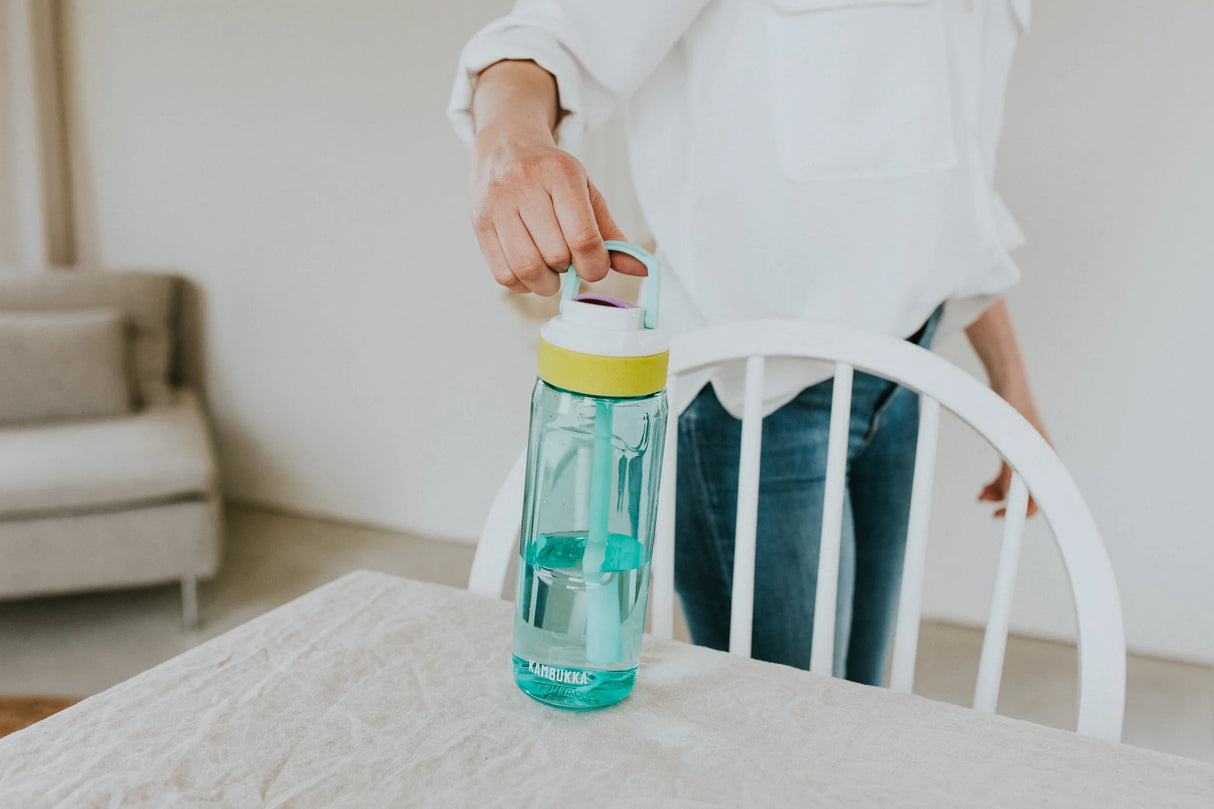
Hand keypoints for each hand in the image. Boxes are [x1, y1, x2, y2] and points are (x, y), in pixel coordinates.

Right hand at [469, 127, 646, 295]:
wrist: (505, 146)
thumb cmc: (551, 175)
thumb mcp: (585, 192)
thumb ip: (611, 232)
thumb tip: (641, 267)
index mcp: (559, 174)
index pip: (583, 237)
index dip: (594, 265)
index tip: (595, 266)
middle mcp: (524, 184)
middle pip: (556, 255)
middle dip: (570, 270)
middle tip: (570, 261)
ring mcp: (497, 204)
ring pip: (527, 268)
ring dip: (546, 283)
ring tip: (551, 269)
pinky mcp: (479, 223)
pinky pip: (503, 274)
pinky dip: (522, 283)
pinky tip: (530, 270)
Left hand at [980, 381, 1048, 518]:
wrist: (1007, 382)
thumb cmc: (1011, 408)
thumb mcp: (1009, 441)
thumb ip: (1011, 468)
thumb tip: (1008, 494)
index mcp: (1045, 458)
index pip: (1041, 495)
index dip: (1024, 512)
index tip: (1002, 516)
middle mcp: (1040, 458)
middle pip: (1029, 491)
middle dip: (1008, 502)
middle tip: (989, 508)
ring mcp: (1029, 453)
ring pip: (1016, 484)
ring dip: (998, 493)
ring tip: (980, 496)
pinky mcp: (1017, 448)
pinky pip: (1009, 473)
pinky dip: (997, 482)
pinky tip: (984, 487)